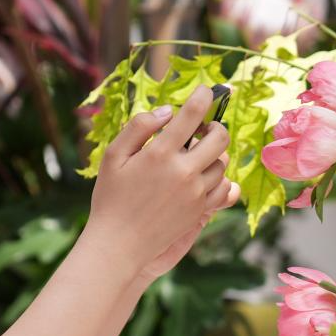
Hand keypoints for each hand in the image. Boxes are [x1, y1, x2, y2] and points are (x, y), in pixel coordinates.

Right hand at [82, 85, 233, 283]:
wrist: (119, 243)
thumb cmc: (111, 197)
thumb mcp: (113, 156)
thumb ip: (138, 127)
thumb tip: (167, 111)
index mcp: (159, 153)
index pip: (192, 114)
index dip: (203, 96)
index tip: (206, 91)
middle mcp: (183, 171)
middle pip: (220, 138)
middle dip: (215, 127)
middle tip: (201, 129)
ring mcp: (196, 193)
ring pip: (222, 164)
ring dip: (212, 155)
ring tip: (194, 158)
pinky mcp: (201, 211)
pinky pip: (224, 188)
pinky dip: (218, 180)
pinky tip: (202, 178)